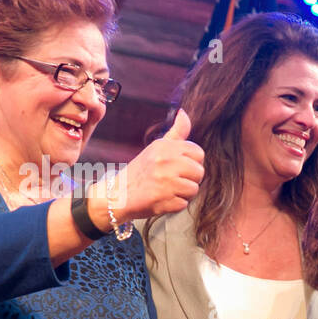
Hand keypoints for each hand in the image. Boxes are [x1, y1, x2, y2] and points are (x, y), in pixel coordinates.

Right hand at [100, 108, 203, 222]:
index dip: (192, 162)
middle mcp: (165, 161)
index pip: (198, 153)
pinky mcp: (163, 200)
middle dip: (190, 179)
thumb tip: (184, 113)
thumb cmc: (142, 171)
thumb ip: (176, 132)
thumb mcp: (157, 147)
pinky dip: (175, 205)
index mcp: (164, 147)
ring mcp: (164, 181)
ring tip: (167, 190)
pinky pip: (184, 204)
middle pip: (199, 172)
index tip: (179, 166)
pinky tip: (162, 199)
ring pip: (194, 189)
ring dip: (183, 193)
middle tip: (173, 180)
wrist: (117, 194)